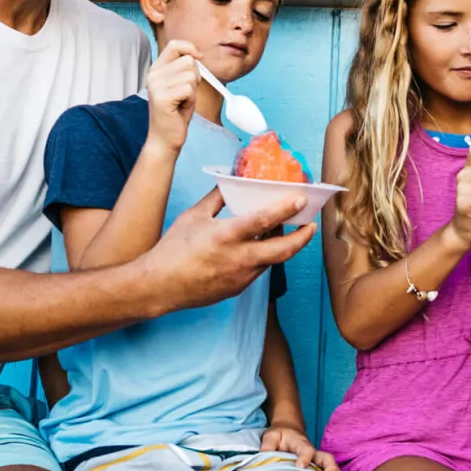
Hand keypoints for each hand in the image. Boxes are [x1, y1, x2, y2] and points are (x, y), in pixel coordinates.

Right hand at [139, 189, 313, 313]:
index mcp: (225, 236)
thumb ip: (216, 198)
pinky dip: (265, 257)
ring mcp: (240, 277)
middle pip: (282, 250)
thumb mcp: (193, 216)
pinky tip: (262, 247)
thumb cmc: (173, 249)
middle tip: (311, 226)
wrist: (159, 286)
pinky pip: (258, 270)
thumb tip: (231, 182)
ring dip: (283, 246)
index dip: (285, 209)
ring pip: (272, 260)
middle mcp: (238, 259)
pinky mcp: (237, 289)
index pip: (263, 221)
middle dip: (302, 237)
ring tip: (287, 231)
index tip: (300, 199)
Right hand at [143, 40, 201, 153]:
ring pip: (191, 76)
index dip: (190, 48)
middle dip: (195, 78)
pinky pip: (189, 89)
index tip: (200, 58)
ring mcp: (156, 85)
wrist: (165, 138)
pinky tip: (181, 108)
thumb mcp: (181, 85)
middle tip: (185, 94)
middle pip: (188, 61)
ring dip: (193, 91)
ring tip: (182, 102)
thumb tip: (197, 55)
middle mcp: (153, 74)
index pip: (175, 45)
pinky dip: (190, 100)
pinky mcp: (162, 97)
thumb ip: (185, 69)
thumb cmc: (176, 112)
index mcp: (156, 69)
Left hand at [262, 424, 341, 470]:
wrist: (288, 430)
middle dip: (329, 467)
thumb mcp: (270, 437)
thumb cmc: (279, 436)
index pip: (306, 450)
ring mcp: (317, 459)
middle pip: (326, 457)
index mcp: (300, 444)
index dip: (305, 458)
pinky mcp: (318, 466)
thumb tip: (264, 460)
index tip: (300, 467)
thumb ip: (267, 447)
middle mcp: (312, 452)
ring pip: (330, 465)